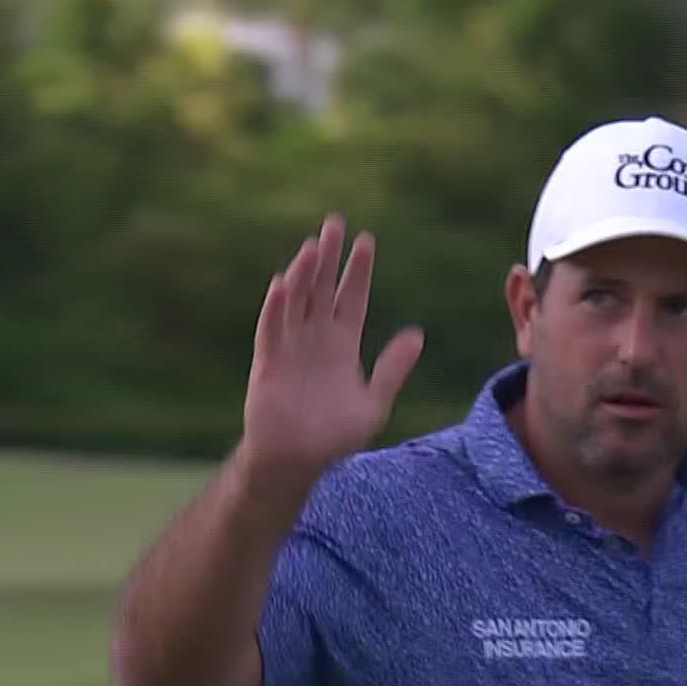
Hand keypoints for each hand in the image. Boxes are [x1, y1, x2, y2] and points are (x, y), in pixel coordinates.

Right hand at [239, 212, 424, 484]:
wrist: (298, 463)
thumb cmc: (334, 436)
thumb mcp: (374, 401)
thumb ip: (393, 368)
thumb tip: (417, 335)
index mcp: (343, 345)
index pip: (352, 298)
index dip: (358, 271)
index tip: (367, 241)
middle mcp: (316, 340)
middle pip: (323, 289)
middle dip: (330, 257)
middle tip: (335, 222)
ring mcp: (291, 348)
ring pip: (298, 301)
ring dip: (304, 274)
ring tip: (314, 246)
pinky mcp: (269, 363)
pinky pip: (272, 329)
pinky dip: (277, 307)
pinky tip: (282, 283)